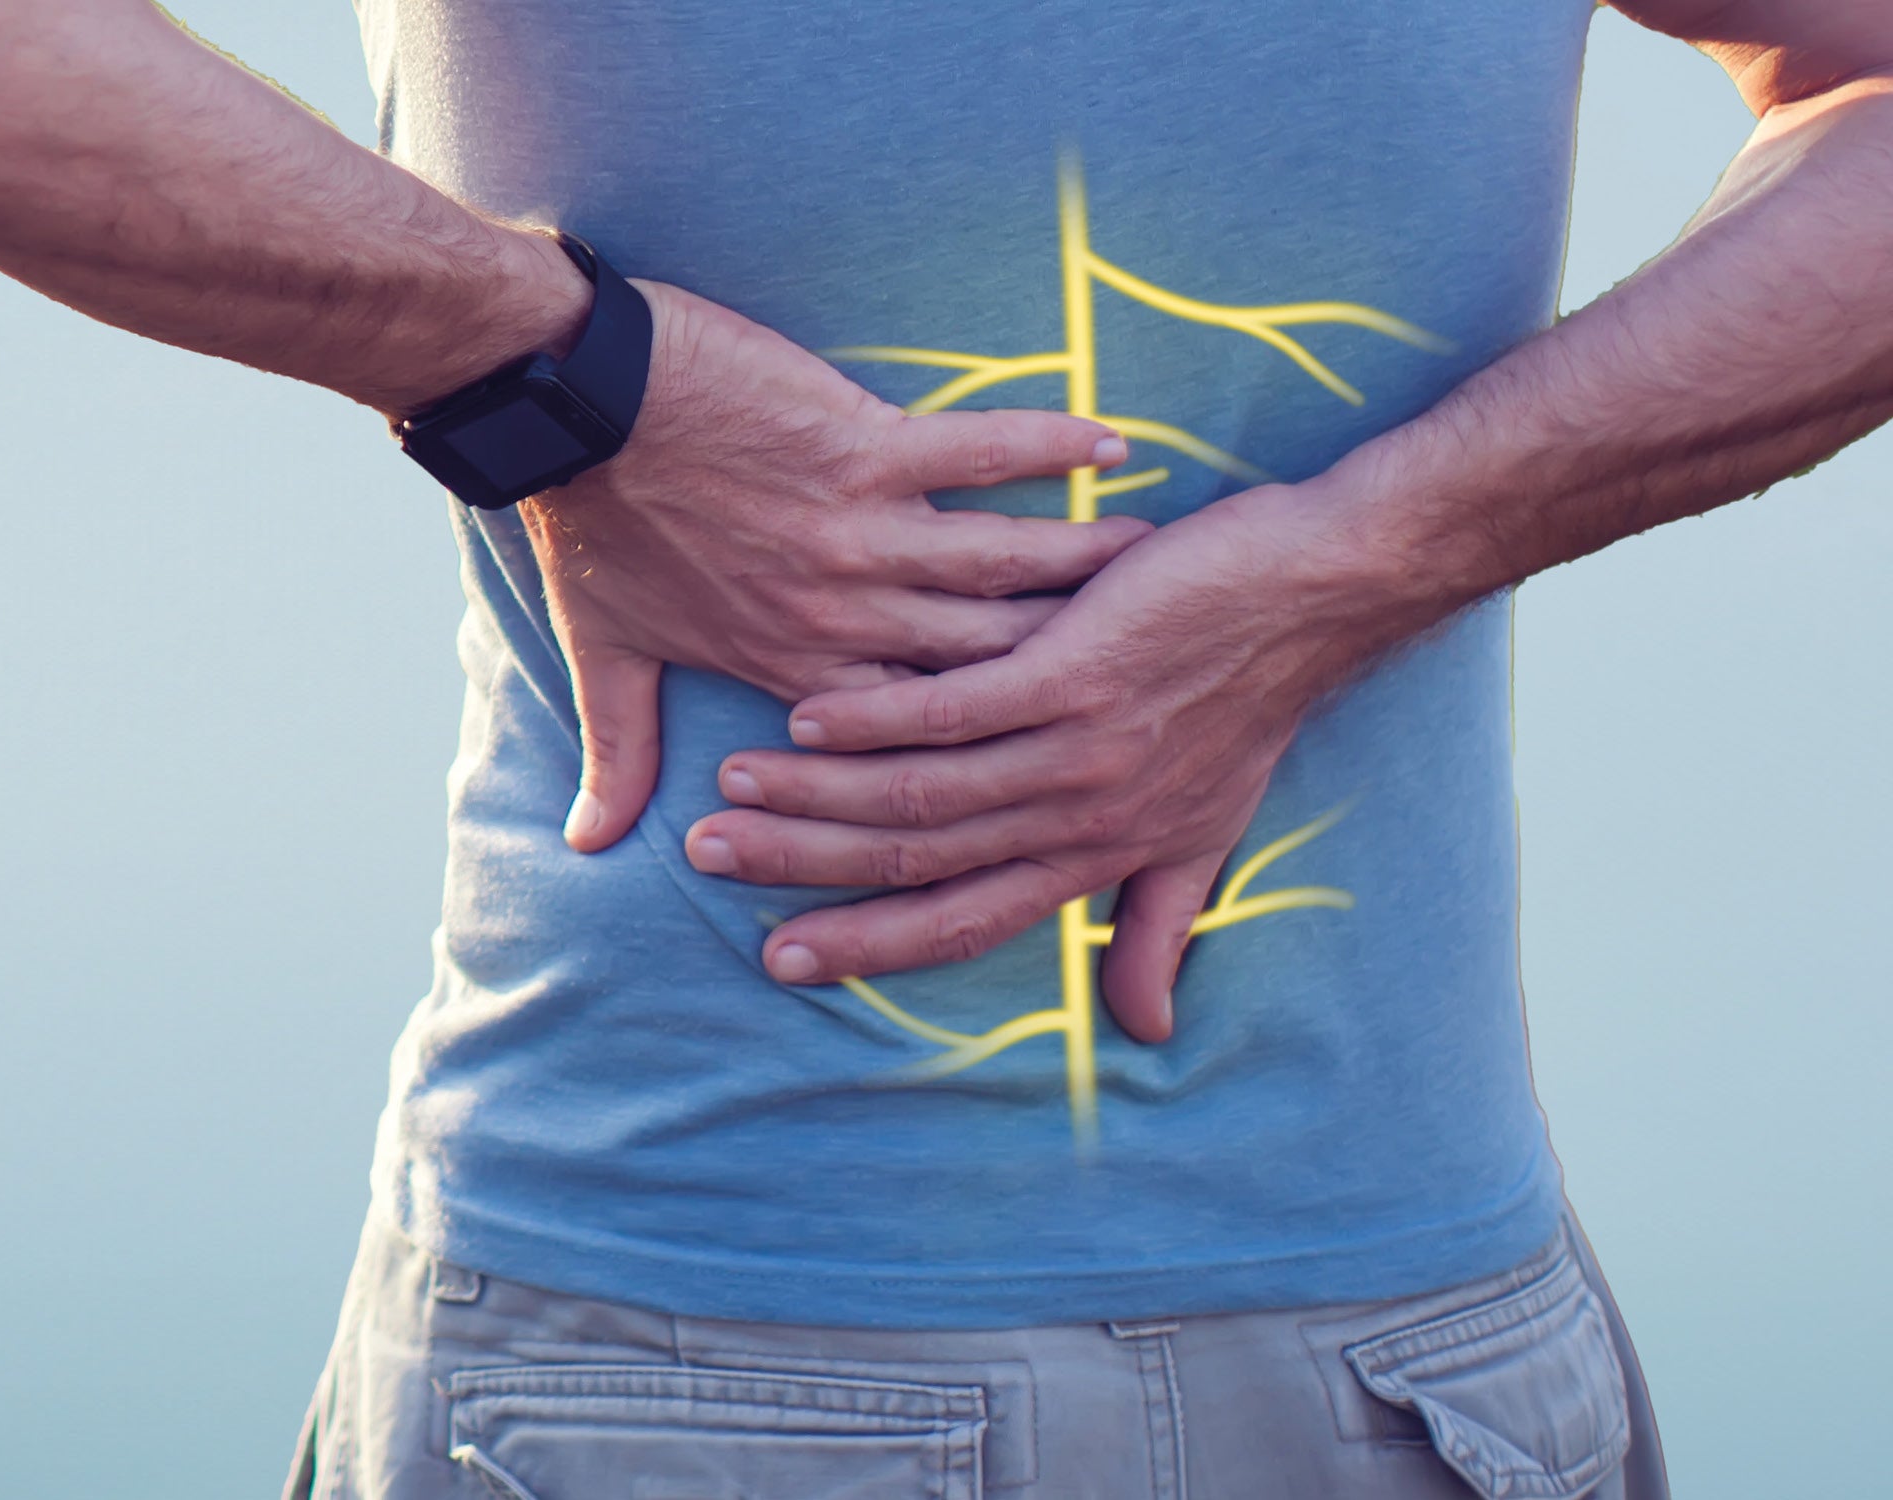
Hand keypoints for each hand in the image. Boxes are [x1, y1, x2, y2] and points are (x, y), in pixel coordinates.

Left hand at [521, 278, 1145, 850]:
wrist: (569, 405)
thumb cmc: (590, 522)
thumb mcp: (603, 647)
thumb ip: (619, 749)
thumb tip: (591, 842)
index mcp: (796, 667)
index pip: (915, 735)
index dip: (992, 750)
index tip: (1062, 758)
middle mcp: (844, 615)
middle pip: (983, 663)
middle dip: (1073, 672)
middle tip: (1156, 678)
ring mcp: (860, 531)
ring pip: (1002, 568)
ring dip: (1088, 570)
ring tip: (1161, 577)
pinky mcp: (864, 445)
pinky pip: (979, 450)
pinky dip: (1048, 446)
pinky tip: (1117, 447)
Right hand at [684, 485, 1396, 1041]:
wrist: (1316, 594)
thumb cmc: (1253, 703)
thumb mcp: (1208, 833)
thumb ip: (1159, 925)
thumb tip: (1147, 1031)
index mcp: (1094, 856)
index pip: (962, 917)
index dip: (870, 943)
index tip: (784, 956)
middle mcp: (1079, 818)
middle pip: (921, 858)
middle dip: (808, 868)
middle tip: (715, 860)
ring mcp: (1078, 748)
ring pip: (923, 789)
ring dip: (818, 792)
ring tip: (735, 786)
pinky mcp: (1077, 672)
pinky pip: (956, 706)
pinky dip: (877, 716)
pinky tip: (807, 713)